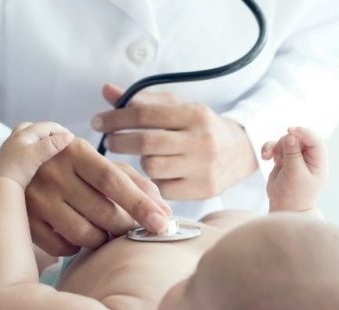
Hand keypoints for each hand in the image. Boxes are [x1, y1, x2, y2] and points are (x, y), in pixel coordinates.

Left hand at [0, 122, 74, 187]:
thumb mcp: (37, 154)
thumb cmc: (17, 168)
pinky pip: (24, 148)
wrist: (0, 187)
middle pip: (34, 128)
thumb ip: (53, 144)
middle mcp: (15, 138)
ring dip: (40, 140)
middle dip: (48, 132)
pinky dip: (33, 149)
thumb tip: (69, 136)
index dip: (61, 130)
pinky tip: (38, 159)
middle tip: (60, 140)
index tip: (72, 139)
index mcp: (22, 133)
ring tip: (50, 149)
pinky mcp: (9, 160)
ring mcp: (10, 149)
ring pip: (27, 138)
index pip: (46, 126)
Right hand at [26, 136, 171, 255]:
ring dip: (102, 239)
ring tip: (103, 231)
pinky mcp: (25, 220)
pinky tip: (79, 235)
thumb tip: (164, 212)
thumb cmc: (70, 164)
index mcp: (75, 151)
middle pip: (102, 212)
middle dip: (124, 226)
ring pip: (83, 234)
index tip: (161, 223)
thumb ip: (134, 182)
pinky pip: (61, 247)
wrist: (16, 161)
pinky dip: (77, 247)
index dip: (140, 203)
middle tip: (130, 228)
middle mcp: (52, 172)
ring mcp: (35, 198)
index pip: (113, 180)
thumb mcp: (99, 162)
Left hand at [93, 83, 257, 199]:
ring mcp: (203, 167)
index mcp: (195, 114)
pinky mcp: (203, 190)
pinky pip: (163, 188)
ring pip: (153, 167)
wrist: (240, 152)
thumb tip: (107, 90)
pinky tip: (155, 174)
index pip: (146, 114)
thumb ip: (142, 99)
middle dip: (119, 141)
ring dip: (139, 162)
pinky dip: (154, 181)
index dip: (116, 118)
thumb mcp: (177, 107)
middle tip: (108, 141)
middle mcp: (202, 140)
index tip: (98, 122)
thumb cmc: (199, 127)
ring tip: (138, 157)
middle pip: (146, 142)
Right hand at [261, 127, 327, 211]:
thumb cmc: (294, 195)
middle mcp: (308, 157)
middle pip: (297, 138)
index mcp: (318, 161)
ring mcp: (295, 158)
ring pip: (285, 141)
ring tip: (268, 157)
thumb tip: (291, 136)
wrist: (285, 209)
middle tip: (278, 157)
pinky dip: (269, 149)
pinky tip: (265, 157)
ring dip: (275, 146)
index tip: (290, 131)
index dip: (303, 132)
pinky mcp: (283, 160)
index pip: (314, 140)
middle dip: (285, 143)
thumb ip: (293, 155)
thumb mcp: (295, 175)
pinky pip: (275, 147)